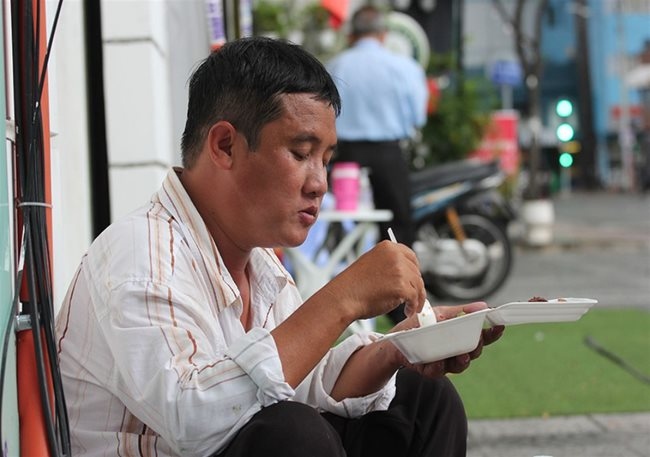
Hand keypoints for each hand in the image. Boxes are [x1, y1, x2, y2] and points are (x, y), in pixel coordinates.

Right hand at [320, 240, 426, 321]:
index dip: (414, 270)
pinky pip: (415, 297)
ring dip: (417, 298)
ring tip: (411, 307)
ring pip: (418, 285)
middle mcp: (395, 255)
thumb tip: (405, 275)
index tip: (414, 279)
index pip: (411, 256)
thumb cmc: (353, 286)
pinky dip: (413, 306)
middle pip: (416, 272)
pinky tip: (408, 311)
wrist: (343, 298)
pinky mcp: (401, 286)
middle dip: (416, 286)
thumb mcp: (372, 265)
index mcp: (387, 247)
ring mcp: (399, 270)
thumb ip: (388, 264)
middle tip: (413, 297)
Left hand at [391, 302, 505, 378]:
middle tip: (477, 341)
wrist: (396, 339)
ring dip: (461, 360)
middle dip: (476, 348)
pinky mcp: (429, 370)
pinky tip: (436, 361)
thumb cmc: (421, 324)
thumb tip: (483, 306)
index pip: (482, 337)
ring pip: (458, 366)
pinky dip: (437, 366)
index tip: (500, 325)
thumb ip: (461, 311)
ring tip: (461, 355)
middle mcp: (456, 352)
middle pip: (473, 353)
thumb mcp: (440, 313)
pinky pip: (436, 371)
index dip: (492, 333)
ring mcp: (444, 362)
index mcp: (460, 336)